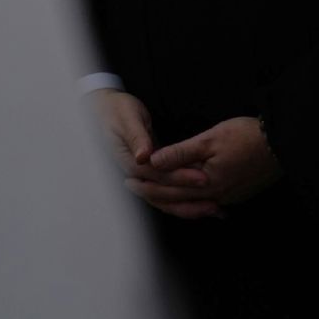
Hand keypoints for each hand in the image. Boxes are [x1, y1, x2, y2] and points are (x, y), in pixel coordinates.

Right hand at [89, 91, 220, 219]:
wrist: (104, 110)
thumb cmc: (117, 110)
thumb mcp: (127, 118)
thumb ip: (136, 137)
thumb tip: (143, 156)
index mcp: (127, 161)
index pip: (157, 175)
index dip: (180, 177)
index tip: (202, 178)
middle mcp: (134, 173)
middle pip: (163, 193)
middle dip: (189, 197)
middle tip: (214, 201)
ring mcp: (141, 175)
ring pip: (165, 198)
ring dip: (188, 204)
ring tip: (213, 208)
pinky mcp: (149, 173)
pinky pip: (167, 189)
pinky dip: (183, 196)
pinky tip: (202, 200)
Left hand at [129, 116, 281, 215]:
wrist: (283, 144)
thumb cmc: (247, 136)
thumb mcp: (211, 138)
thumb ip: (181, 152)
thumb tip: (153, 161)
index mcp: (206, 182)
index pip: (168, 187)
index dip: (146, 182)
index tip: (128, 177)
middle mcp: (215, 196)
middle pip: (176, 200)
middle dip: (152, 194)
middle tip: (131, 187)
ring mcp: (227, 198)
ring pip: (191, 205)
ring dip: (170, 200)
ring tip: (153, 193)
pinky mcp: (237, 195)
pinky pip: (206, 204)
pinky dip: (190, 202)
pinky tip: (185, 200)